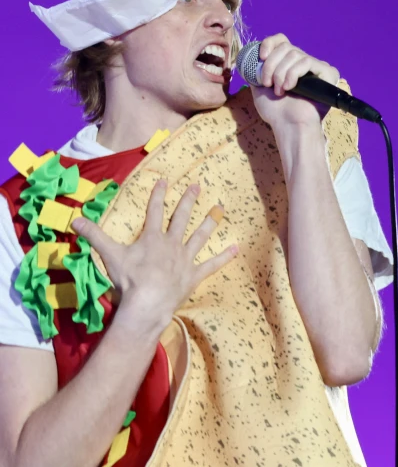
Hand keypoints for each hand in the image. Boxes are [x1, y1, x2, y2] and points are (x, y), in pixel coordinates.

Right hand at [70, 180, 236, 334]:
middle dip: (188, 200)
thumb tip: (75, 219)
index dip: (158, 195)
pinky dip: (224, 257)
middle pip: (181, 218)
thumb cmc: (128, 280)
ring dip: (210, 221)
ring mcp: (185, 259)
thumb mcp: (109, 255)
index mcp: (152, 238)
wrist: (147, 303)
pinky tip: (236, 248)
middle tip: (197, 185)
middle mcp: (171, 244)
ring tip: (219, 208)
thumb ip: (94, 236)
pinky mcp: (194, 276)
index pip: (154, 211)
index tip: (165, 180)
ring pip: (200, 236)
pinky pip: (212, 265)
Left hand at [250, 33, 339, 128]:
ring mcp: (315, 68)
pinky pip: (306, 61)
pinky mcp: (327, 72)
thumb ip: (256, 70)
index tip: (261, 57)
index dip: (270, 44)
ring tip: (279, 90)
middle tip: (268, 83)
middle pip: (286, 46)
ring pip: (294, 54)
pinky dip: (293, 74)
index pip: (282, 40)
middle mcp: (303, 63)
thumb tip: (249, 57)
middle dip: (271, 64)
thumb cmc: (276, 112)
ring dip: (281, 73)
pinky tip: (290, 87)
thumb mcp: (259, 87)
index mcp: (289, 64)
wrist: (289, 126)